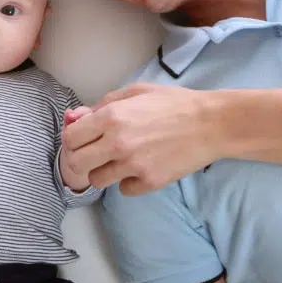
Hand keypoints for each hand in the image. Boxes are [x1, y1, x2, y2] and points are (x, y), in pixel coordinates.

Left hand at [61, 82, 221, 194]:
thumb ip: (102, 104)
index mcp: (111, 117)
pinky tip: (139, 169)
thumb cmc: (173, 103)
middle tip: (94, 154)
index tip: (82, 139)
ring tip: (118, 162)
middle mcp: (117, 143)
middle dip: (81, 158)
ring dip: (103, 172)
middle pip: (76, 163)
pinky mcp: (149, 182)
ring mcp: (133, 165)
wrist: (210, 124)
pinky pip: (123, 190)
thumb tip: (76, 117)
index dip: (73, 138)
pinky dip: (128, 182)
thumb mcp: (135, 92)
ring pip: (97, 181)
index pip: (71, 137)